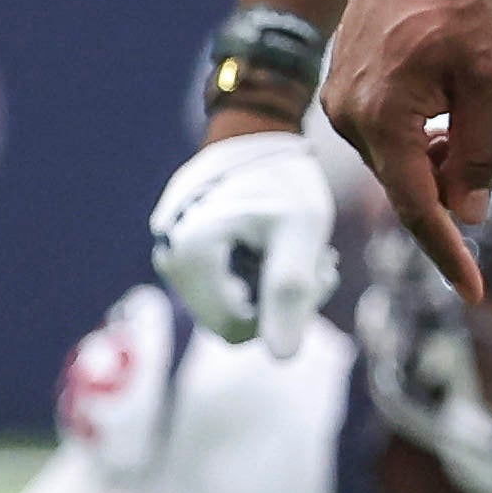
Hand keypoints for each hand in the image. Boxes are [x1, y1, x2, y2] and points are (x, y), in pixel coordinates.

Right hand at [148, 122, 337, 343]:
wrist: (258, 133)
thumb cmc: (284, 179)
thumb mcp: (301, 230)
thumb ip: (291, 292)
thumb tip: (283, 359)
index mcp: (193, 256)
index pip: (239, 330)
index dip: (283, 314)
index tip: (316, 272)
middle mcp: (172, 261)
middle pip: (233, 322)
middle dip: (280, 301)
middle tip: (319, 263)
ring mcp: (174, 258)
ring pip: (231, 308)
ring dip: (272, 289)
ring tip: (301, 251)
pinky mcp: (185, 253)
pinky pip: (223, 288)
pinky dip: (257, 276)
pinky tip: (277, 247)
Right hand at [320, 0, 491, 304]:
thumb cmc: (458, 1)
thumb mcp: (489, 76)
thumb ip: (479, 150)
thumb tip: (469, 214)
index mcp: (382, 116)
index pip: (418, 207)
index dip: (448, 253)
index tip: (475, 294)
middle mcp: (348, 118)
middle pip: (410, 186)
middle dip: (454, 185)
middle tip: (487, 137)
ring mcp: (339, 106)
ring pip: (400, 164)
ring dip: (439, 159)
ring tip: (469, 110)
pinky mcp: (342, 95)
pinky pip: (387, 139)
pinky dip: (421, 140)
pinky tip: (445, 107)